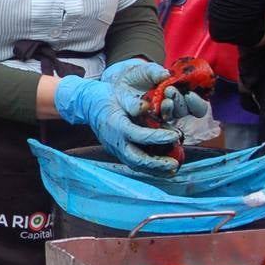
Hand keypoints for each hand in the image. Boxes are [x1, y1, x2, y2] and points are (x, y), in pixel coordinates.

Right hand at [55, 75, 180, 174]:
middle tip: (175, 164)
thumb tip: (147, 107)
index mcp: (116, 125)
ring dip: (155, 170)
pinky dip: (149, 168)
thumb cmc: (107, 97)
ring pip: (135, 165)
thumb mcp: (119, 94)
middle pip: (136, 159)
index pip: (139, 135)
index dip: (158, 137)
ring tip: (173, 169)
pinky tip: (163, 167)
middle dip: (157, 163)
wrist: (88, 105)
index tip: (176, 136)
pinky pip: (134, 163)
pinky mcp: (118, 152)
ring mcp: (115, 149)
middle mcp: (114, 141)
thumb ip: (133, 102)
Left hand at [101, 59, 207, 123]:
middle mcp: (174, 109)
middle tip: (169, 90)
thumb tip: (165, 74)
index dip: (197, 103)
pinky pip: (150, 124)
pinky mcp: (143, 121)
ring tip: (161, 99)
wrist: (120, 82)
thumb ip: (155, 71)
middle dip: (179, 102)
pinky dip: (150, 117)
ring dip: (167, 109)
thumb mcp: (147, 69)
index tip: (190, 94)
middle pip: (184, 112)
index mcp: (182, 97)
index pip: (198, 108)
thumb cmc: (140, 75)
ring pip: (168, 118)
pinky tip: (146, 107)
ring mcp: (159, 116)